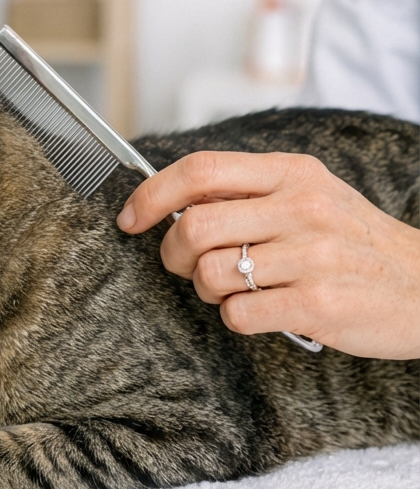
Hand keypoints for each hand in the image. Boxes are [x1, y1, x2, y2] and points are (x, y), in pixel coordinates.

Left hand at [116, 151, 419, 359]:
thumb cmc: (356, 244)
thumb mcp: (311, 195)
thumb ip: (250, 192)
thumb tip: (174, 199)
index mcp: (292, 172)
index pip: (200, 170)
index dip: (152, 194)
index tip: (131, 217)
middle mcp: (301, 207)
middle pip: (193, 226)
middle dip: (173, 255)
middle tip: (186, 267)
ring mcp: (311, 256)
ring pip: (210, 274)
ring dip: (209, 292)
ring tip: (239, 290)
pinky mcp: (318, 303)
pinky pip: (238, 314)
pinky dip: (237, 319)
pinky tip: (263, 312)